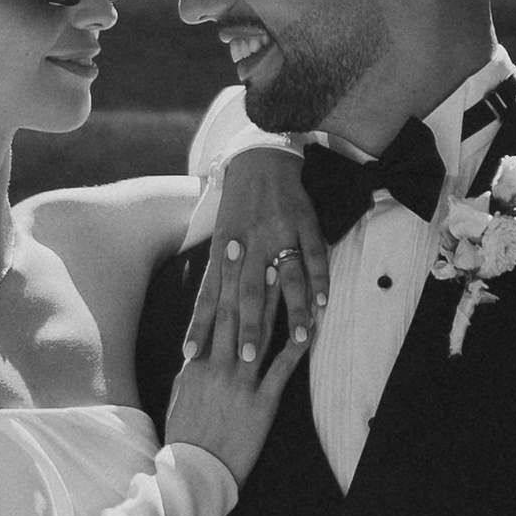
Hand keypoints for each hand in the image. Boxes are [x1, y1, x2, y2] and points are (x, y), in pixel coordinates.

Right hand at [166, 254, 311, 485]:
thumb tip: (194, 351)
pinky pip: (283, 368)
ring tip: (280, 269)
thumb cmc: (185, 436)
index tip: (227, 254)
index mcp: (197, 363)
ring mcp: (241, 382)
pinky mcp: (263, 402)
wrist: (196, 470)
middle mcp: (219, 366)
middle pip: (234, 312)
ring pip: (259, 332)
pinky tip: (310, 325)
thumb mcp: (179, 397)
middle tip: (251, 243)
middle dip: (242, 275)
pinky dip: (297, 345)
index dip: (221, 280)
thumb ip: (189, 371)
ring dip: (271, 300)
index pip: (211, 313)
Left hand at [186, 143, 327, 372]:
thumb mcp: (220, 237)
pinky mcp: (304, 222)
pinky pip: (314, 254)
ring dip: (294, 310)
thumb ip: (218, 274)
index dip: (200, 325)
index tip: (191, 356)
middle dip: (247, 326)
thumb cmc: (236, 204)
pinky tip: (323, 303)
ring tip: (300, 339)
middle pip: (247, 291)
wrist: (260, 157)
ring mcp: (279, 232)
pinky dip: (320, 279)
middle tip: (245, 359)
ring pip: (286, 277)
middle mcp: (250, 243)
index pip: (209, 294)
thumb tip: (206, 317)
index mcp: (224, 248)